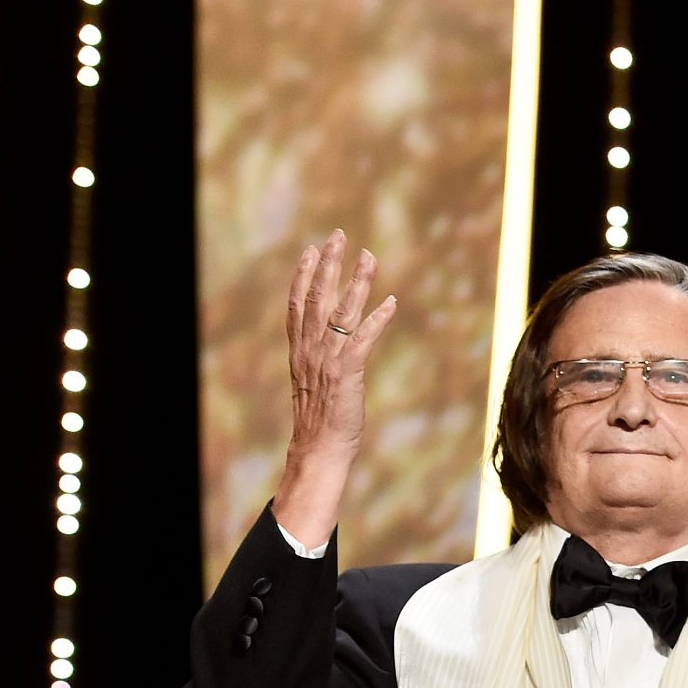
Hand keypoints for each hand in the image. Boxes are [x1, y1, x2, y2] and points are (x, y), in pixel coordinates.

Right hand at [273, 229, 398, 547]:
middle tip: (339, 236)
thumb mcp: (316, 384)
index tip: (312, 249)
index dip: (304, 274)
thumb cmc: (320, 423)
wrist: (318, 451)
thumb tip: (334, 347)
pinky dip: (377, 319)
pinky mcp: (347, 374)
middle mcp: (310, 350)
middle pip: (316, 297)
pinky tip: (391, 302)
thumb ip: (321, 360)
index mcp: (300, 351)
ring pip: (340, 312)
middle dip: (329, 264)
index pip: (297, 305)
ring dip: (356, 282)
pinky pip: (363, 340)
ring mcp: (327, 361)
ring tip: (369, 256)